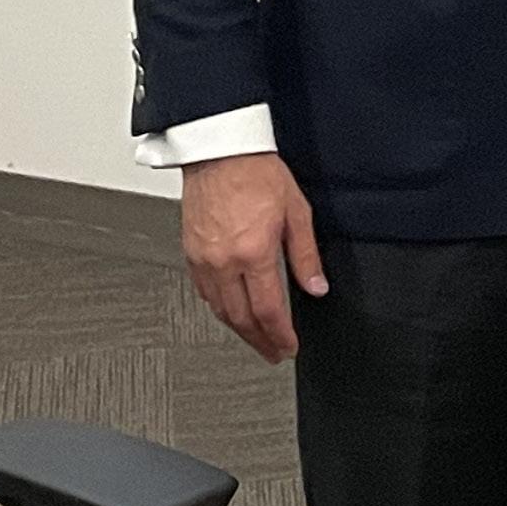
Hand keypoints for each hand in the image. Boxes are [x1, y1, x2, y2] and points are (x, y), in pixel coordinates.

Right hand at [178, 150, 325, 361]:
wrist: (220, 152)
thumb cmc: (258, 173)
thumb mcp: (297, 213)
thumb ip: (306, 256)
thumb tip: (317, 287)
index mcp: (253, 252)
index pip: (268, 309)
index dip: (279, 335)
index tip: (288, 347)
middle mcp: (224, 260)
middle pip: (240, 318)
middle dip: (259, 341)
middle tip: (273, 353)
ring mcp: (203, 258)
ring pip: (220, 309)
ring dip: (239, 329)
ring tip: (256, 338)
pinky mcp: (190, 252)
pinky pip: (205, 292)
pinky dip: (220, 308)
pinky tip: (232, 311)